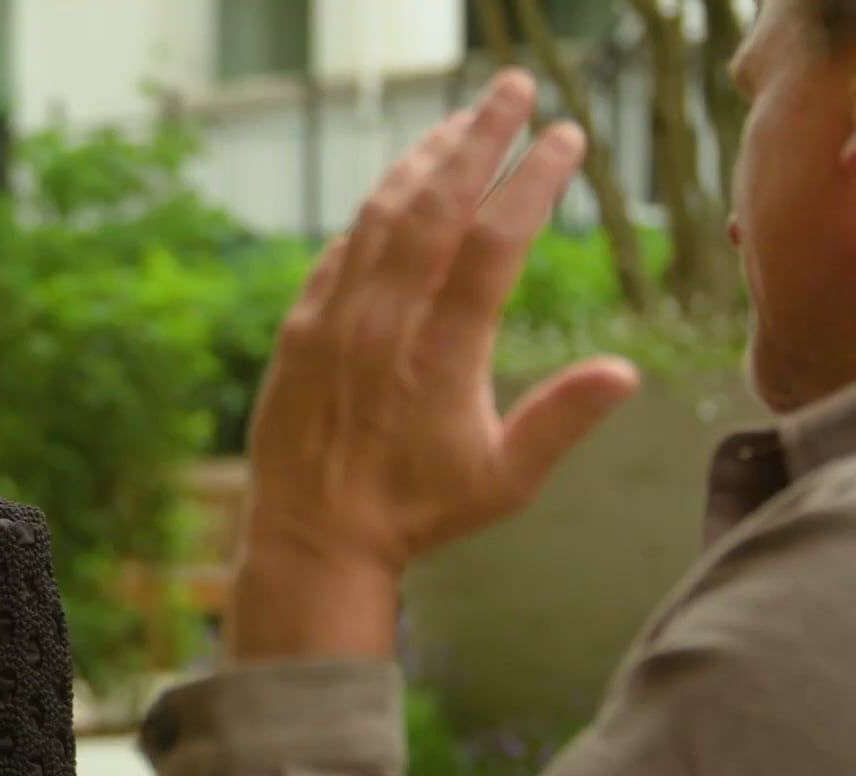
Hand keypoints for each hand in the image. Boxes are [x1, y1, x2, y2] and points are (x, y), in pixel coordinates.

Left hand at [231, 70, 639, 659]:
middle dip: (480, 138)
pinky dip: (373, 212)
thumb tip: (625, 372)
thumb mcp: (504, 482)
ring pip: (380, 219)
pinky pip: (338, 252)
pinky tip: (398, 190)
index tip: (565, 138)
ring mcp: (334, 322)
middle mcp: (383, 326)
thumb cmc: (416, 514)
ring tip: (460, 122)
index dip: (532, 182)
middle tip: (514, 87)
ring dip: (423, 162)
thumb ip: (562, 421)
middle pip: (436, 207)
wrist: (310, 539)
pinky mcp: (298, 329)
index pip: (495, 243)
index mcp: (442, 356)